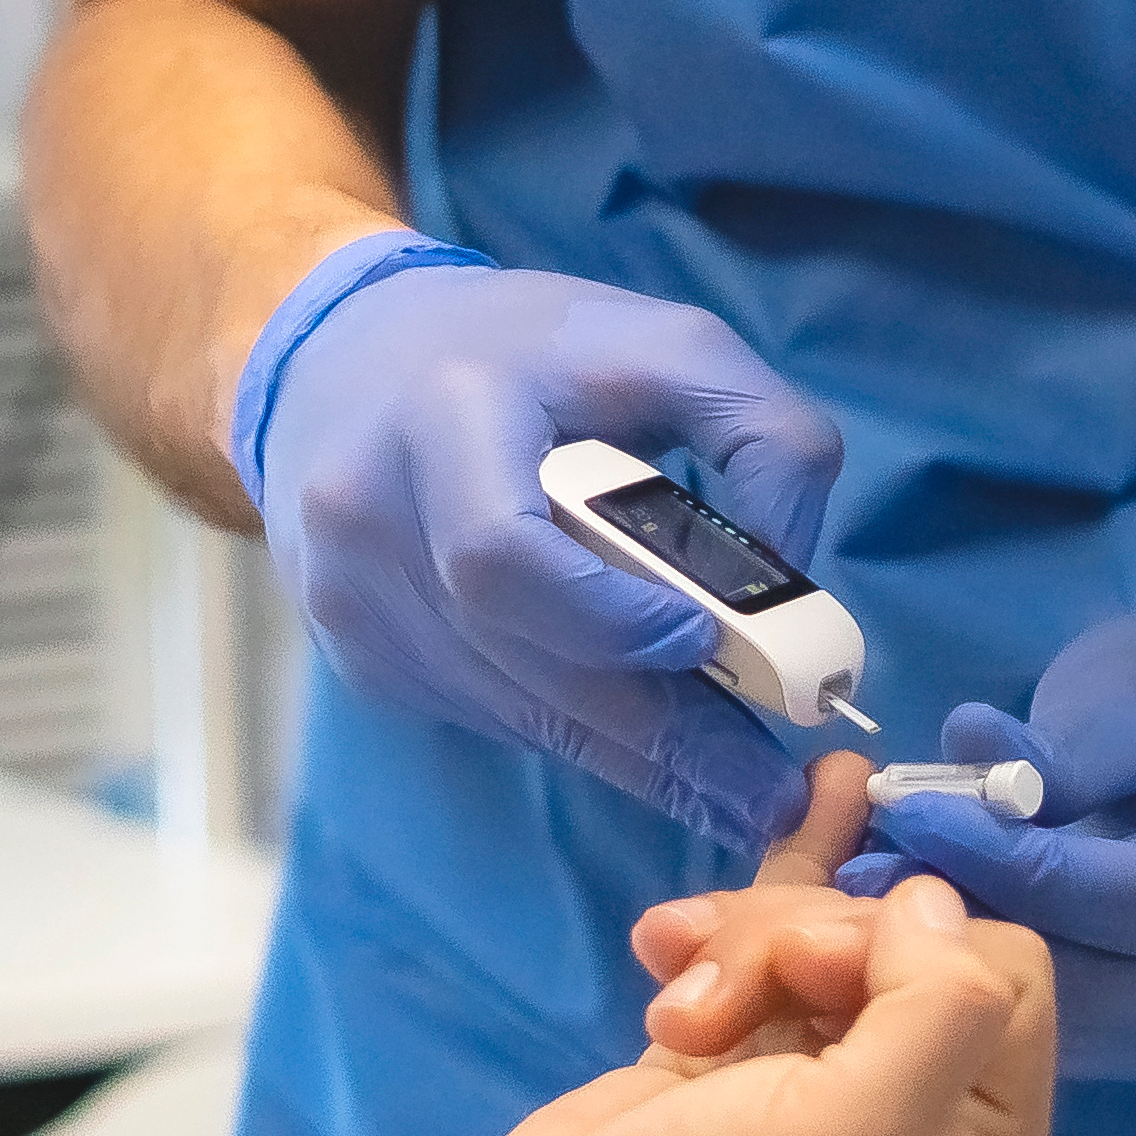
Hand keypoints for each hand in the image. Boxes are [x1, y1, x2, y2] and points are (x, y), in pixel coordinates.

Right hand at [235, 240, 844, 855]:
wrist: (348, 360)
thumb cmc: (533, 350)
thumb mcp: (667, 341)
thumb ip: (761, 433)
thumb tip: (786, 578)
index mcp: (446, 412)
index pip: (501, 553)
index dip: (605, 616)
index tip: (703, 642)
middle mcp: (370, 512)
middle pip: (521, 660)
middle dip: (657, 737)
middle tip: (761, 795)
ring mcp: (350, 595)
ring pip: (510, 710)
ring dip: (628, 759)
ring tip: (730, 789)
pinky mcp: (355, 651)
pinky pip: (485, 714)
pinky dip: (570, 729)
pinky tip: (639, 738)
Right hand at [420, 806, 1058, 1135]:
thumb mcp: (858, 1124)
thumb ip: (940, 1003)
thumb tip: (930, 901)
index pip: (1005, 974)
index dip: (906, 950)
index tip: (812, 984)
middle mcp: (925, 1113)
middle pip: (909, 939)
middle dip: (806, 944)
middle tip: (719, 1009)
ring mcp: (830, 1075)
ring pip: (827, 930)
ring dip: (743, 949)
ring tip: (675, 1020)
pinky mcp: (743, 1048)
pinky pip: (773, 938)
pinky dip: (739, 914)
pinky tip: (727, 876)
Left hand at [835, 581, 1135, 1080]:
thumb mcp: (1133, 691)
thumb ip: (1049, 759)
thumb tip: (938, 796)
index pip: (1122, 899)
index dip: (1006, 865)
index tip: (909, 820)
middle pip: (1098, 984)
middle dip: (971, 928)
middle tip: (860, 880)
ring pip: (1078, 1025)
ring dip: (971, 969)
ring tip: (874, 906)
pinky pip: (1080, 1033)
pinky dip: (999, 988)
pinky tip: (926, 938)